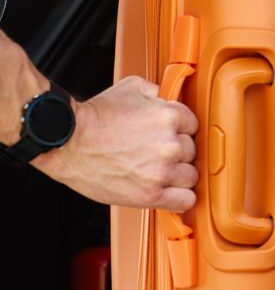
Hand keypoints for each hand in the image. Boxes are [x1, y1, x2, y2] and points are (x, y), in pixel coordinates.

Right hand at [33, 76, 198, 211]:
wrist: (67, 142)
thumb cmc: (94, 117)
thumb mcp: (130, 88)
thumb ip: (158, 92)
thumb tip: (170, 97)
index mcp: (169, 117)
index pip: (193, 126)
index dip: (180, 130)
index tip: (168, 135)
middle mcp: (169, 145)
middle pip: (192, 151)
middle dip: (177, 151)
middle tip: (156, 152)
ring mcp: (161, 171)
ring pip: (191, 176)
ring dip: (178, 174)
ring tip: (158, 170)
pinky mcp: (151, 194)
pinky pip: (185, 200)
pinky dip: (180, 197)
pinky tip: (169, 190)